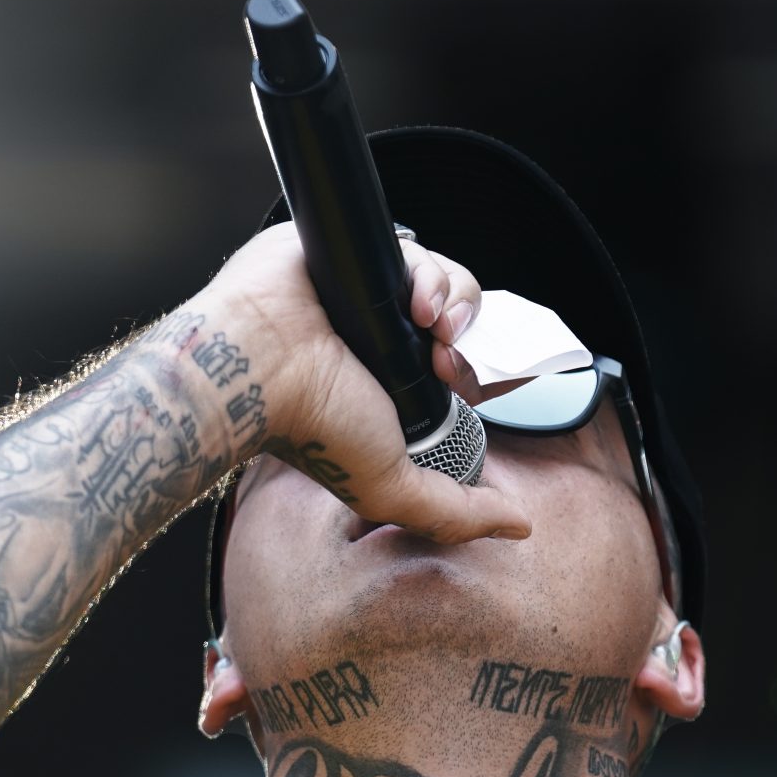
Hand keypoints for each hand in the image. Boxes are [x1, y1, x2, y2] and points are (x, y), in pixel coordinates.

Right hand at [198, 223, 529, 543]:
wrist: (257, 369)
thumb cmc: (310, 428)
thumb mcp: (392, 490)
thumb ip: (456, 515)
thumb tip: (519, 527)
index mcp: (391, 383)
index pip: (458, 363)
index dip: (475, 367)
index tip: (459, 381)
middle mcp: (380, 337)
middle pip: (459, 316)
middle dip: (468, 331)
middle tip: (446, 352)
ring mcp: (366, 293)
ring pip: (443, 280)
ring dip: (452, 301)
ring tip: (428, 322)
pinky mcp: (352, 253)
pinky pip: (413, 248)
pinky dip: (426, 272)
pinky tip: (412, 300)